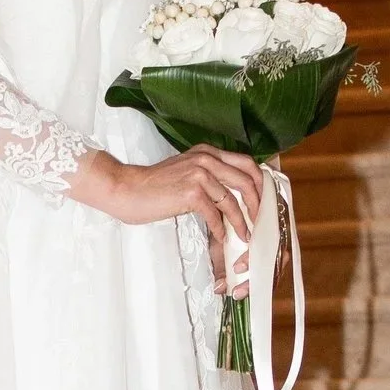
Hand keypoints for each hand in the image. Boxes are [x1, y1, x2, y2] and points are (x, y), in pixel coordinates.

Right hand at [71, 144, 265, 274]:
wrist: (126, 189)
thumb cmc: (153, 186)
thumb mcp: (185, 171)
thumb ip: (208, 175)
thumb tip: (231, 196)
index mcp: (207, 152)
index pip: (246, 164)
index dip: (259, 184)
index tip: (263, 202)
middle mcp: (206, 159)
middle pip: (246, 180)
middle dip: (258, 204)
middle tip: (260, 222)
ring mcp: (199, 174)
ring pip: (233, 200)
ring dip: (242, 222)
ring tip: (245, 236)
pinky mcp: (191, 192)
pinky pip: (215, 215)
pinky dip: (220, 229)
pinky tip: (221, 238)